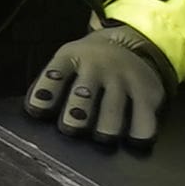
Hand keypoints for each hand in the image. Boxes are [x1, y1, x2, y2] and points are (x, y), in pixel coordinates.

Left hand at [25, 21, 172, 147]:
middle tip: (73, 126)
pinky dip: (139, 133)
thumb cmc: (88, 66)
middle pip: (84, 95)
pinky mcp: (148, 92)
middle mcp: (97, 67)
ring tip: (104, 136)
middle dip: (77, 114)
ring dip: (107, 127)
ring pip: (113, 109)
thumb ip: (51, 86)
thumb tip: (36, 118)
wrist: (131, 45)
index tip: (38, 108)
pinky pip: (145, 119)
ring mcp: (123, 79)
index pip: (54, 76)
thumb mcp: (67, 62)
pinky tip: (133, 139)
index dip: (45, 93)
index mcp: (70, 59)